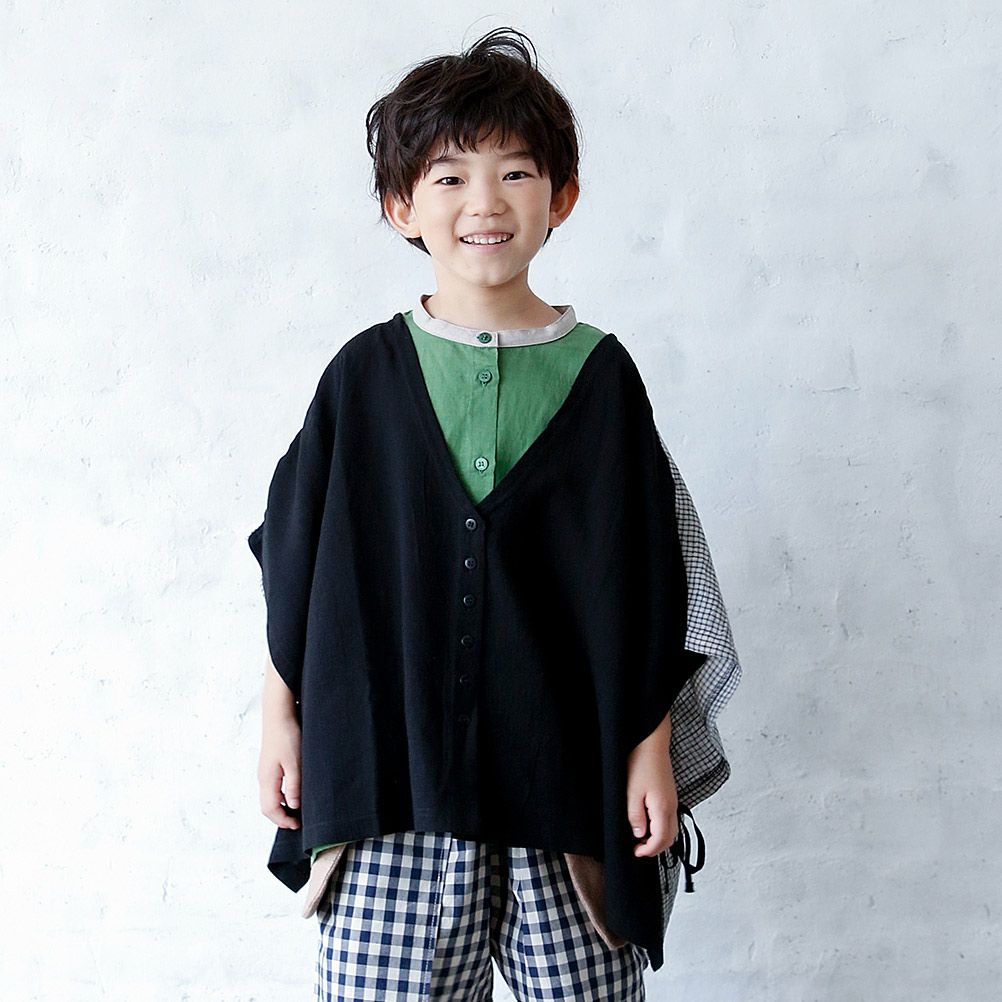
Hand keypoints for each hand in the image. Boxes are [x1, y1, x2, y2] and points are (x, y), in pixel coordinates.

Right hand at [258, 711, 301, 829]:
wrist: (279, 714)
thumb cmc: (287, 735)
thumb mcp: (295, 762)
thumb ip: (294, 786)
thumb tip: (293, 806)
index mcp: (267, 779)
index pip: (270, 810)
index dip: (283, 820)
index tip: (298, 825)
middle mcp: (263, 778)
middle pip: (267, 806)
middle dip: (282, 817)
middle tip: (299, 821)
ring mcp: (265, 771)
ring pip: (270, 797)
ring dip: (282, 807)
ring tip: (298, 810)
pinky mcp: (270, 765)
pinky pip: (273, 788)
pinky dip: (282, 796)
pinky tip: (294, 792)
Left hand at [626, 741, 678, 857]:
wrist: (651, 743)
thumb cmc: (641, 763)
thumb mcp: (631, 792)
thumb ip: (635, 816)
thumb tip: (639, 835)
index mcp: (663, 808)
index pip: (661, 840)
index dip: (649, 851)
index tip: (636, 852)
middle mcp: (672, 807)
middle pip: (670, 838)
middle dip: (656, 848)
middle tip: (638, 849)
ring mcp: (673, 801)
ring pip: (672, 829)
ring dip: (659, 839)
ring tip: (642, 838)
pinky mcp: (670, 795)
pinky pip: (670, 819)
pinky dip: (662, 828)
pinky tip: (648, 824)